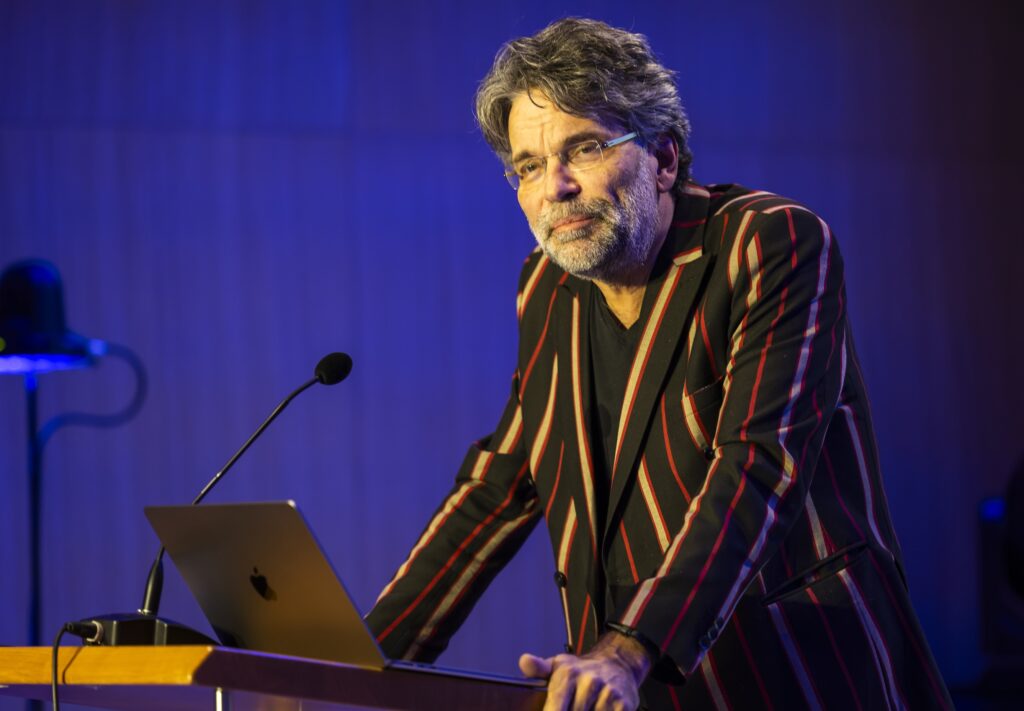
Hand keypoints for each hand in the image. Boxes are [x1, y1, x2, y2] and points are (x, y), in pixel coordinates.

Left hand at [519, 632, 651, 710]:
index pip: (555, 709)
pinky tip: (596, 709)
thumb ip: (538, 668)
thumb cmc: (582, 670)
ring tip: (583, 708)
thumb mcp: (558, 665)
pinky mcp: (624, 704)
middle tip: (571, 708)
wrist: (617, 664)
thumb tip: (524, 661)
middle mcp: (590, 682)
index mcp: (569, 673)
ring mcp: (608, 694)